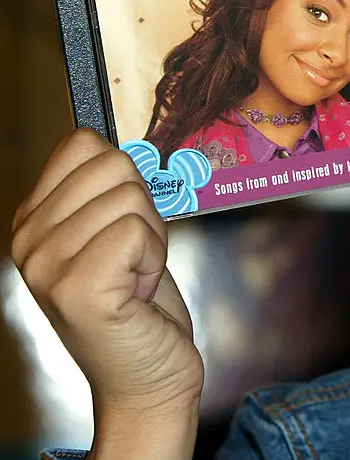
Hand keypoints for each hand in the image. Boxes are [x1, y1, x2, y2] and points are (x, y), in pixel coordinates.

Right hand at [11, 129, 203, 448]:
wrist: (147, 377)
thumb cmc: (138, 305)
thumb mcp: (114, 234)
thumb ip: (106, 190)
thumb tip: (112, 141)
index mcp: (32, 220)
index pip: (84, 145)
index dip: (125, 181)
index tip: (122, 228)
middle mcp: (28, 240)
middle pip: (115, 166)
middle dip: (144, 210)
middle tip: (134, 259)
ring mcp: (47, 265)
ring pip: (131, 198)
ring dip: (152, 239)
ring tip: (134, 279)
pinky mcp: (78, 289)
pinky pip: (137, 231)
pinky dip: (154, 259)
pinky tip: (137, 293)